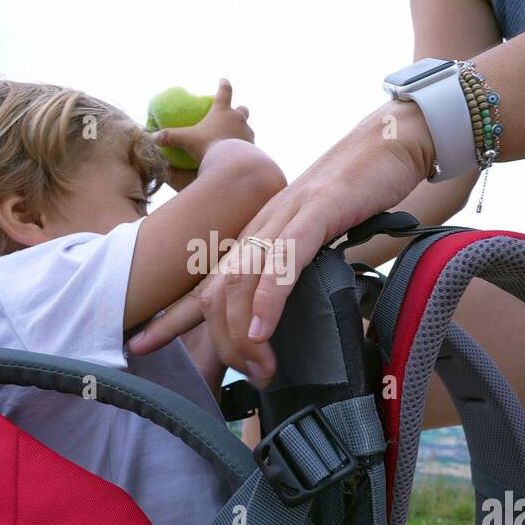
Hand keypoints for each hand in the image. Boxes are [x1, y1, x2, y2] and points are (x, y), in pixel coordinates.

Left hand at [128, 98, 434, 385]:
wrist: (386, 146)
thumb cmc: (352, 197)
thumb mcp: (312, 240)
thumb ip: (290, 269)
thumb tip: (278, 317)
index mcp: (254, 237)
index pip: (202, 281)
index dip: (169, 314)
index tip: (138, 343)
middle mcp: (259, 228)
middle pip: (215, 290)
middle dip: (217, 341)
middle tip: (244, 378)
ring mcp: (284, 218)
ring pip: (241, 280)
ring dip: (243, 332)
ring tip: (257, 367)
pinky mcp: (317, 212)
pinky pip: (284, 260)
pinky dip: (269, 299)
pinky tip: (261, 329)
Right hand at [153, 78, 252, 191]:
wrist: (231, 163)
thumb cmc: (208, 146)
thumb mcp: (186, 140)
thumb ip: (170, 137)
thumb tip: (153, 137)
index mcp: (222, 111)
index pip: (225, 91)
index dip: (223, 84)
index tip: (223, 80)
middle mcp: (238, 118)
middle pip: (242, 109)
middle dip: (239, 110)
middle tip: (233, 113)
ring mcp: (247, 132)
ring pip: (247, 127)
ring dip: (242, 129)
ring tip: (235, 137)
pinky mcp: (252, 146)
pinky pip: (249, 143)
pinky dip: (244, 145)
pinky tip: (238, 153)